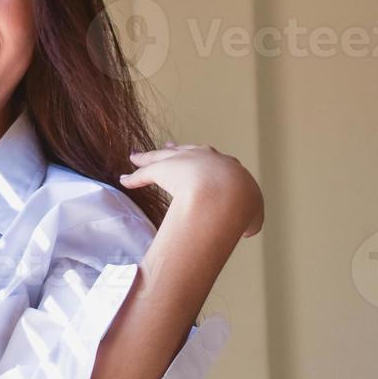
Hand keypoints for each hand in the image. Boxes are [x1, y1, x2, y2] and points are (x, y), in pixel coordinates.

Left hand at [120, 142, 264, 241]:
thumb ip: (249, 221)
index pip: (214, 160)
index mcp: (227, 165)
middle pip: (187, 151)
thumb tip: (246, 231)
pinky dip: (134, 178)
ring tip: (136, 157)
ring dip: (149, 157)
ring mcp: (183, 161)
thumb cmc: (242, 205)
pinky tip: (124, 180)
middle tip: (170, 147)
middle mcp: (205, 157)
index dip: (207, 161)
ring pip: (162, 157)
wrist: (228, 192)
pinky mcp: (162, 169)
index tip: (201, 160)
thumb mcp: (253, 215)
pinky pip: (144, 173)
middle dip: (179, 150)